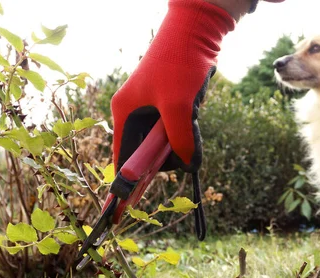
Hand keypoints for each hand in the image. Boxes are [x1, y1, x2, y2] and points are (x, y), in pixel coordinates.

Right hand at [111, 0, 234, 172]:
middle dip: (165, 156)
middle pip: (146, 150)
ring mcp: (154, 109)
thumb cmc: (179, 65)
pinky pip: (177, 129)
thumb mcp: (178, 107)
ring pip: (165, 141)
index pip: (122, 154)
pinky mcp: (171, 104)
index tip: (131, 203)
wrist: (196, 33)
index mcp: (125, 112)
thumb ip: (181, 140)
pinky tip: (195, 116)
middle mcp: (135, 112)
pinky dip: (187, 130)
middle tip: (184, 154)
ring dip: (180, 141)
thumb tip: (188, 166)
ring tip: (191, 121)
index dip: (127, 178)